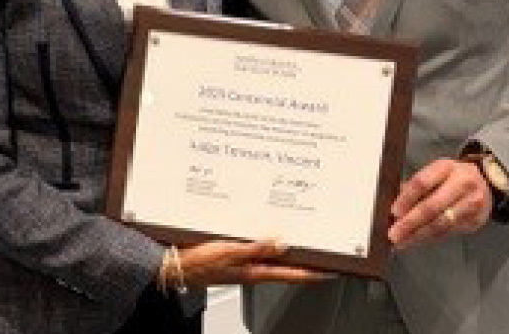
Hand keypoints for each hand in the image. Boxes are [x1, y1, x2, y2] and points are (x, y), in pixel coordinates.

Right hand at [177, 239, 329, 287]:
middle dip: (304, 259)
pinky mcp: (234, 257)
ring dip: (287, 250)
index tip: (332, 270)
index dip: (313, 273)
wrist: (175, 267)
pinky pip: (257, 250)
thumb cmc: (198, 263)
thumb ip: (256, 247)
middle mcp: (253, 269)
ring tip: (303, 241)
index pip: (292, 274)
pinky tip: (268, 234)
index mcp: (255, 271)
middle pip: (286, 266)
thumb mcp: (229, 251)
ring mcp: (244, 264)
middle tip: (322, 250)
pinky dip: (267, 243)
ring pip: (273, 257)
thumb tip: (282, 242)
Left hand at [388, 158, 491, 248]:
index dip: (407, 198)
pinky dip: (429, 238)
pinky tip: (416, 240)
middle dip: (410, 223)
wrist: (485, 183)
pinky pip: (448, 232)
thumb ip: (416, 186)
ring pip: (440, 224)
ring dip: (418, 235)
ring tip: (401, 242)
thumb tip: (395, 206)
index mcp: (446, 167)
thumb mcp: (436, 172)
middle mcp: (462, 184)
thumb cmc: (452, 177)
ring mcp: (471, 204)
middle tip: (393, 234)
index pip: (423, 183)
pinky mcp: (475, 221)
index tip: (394, 212)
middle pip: (432, 207)